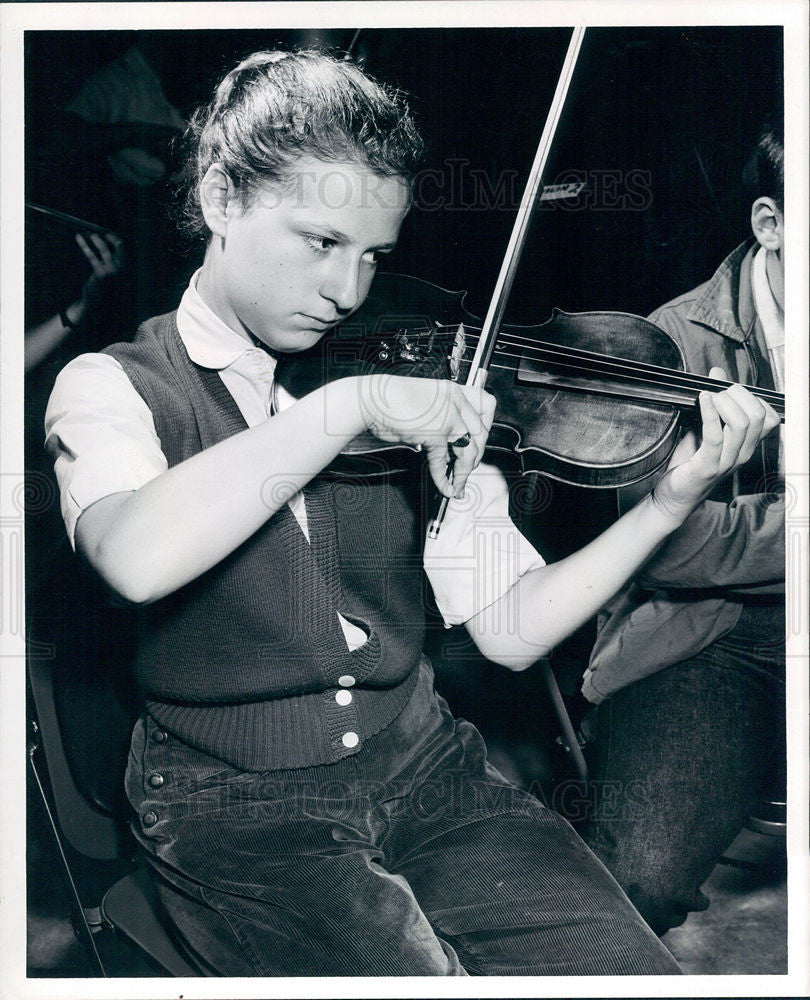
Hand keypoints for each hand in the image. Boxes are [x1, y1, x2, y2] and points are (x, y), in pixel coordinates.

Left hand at [77, 231, 124, 309]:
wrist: (98, 303)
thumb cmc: (103, 286)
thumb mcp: (110, 272)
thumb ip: (110, 259)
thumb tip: (103, 241)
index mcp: (125, 267)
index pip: (122, 247)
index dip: (113, 238)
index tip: (105, 233)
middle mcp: (121, 268)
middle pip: (119, 245)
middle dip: (109, 236)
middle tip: (99, 233)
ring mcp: (112, 271)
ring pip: (104, 249)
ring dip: (96, 239)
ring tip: (89, 235)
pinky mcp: (100, 274)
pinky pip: (91, 255)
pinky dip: (84, 245)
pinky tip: (78, 238)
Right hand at [362, 375, 495, 496]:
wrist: (370, 399)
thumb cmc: (389, 400)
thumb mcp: (424, 404)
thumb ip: (439, 421)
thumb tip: (445, 448)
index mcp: (453, 390)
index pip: (487, 405)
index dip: (487, 426)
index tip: (480, 440)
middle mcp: (454, 402)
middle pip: (481, 433)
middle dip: (476, 456)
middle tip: (467, 468)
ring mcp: (447, 418)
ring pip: (469, 451)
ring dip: (464, 472)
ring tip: (458, 484)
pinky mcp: (435, 434)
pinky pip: (443, 462)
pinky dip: (444, 480)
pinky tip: (445, 487)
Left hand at [651, 367, 779, 522]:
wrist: (673, 495)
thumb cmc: (689, 462)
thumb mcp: (705, 428)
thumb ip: (714, 403)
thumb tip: (717, 371)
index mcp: (746, 445)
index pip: (768, 417)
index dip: (751, 397)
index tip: (728, 392)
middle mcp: (742, 454)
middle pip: (757, 415)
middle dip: (737, 395)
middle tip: (716, 394)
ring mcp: (727, 462)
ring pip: (741, 423)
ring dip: (723, 402)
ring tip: (707, 398)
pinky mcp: (707, 466)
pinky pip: (715, 435)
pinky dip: (709, 412)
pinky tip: (701, 400)